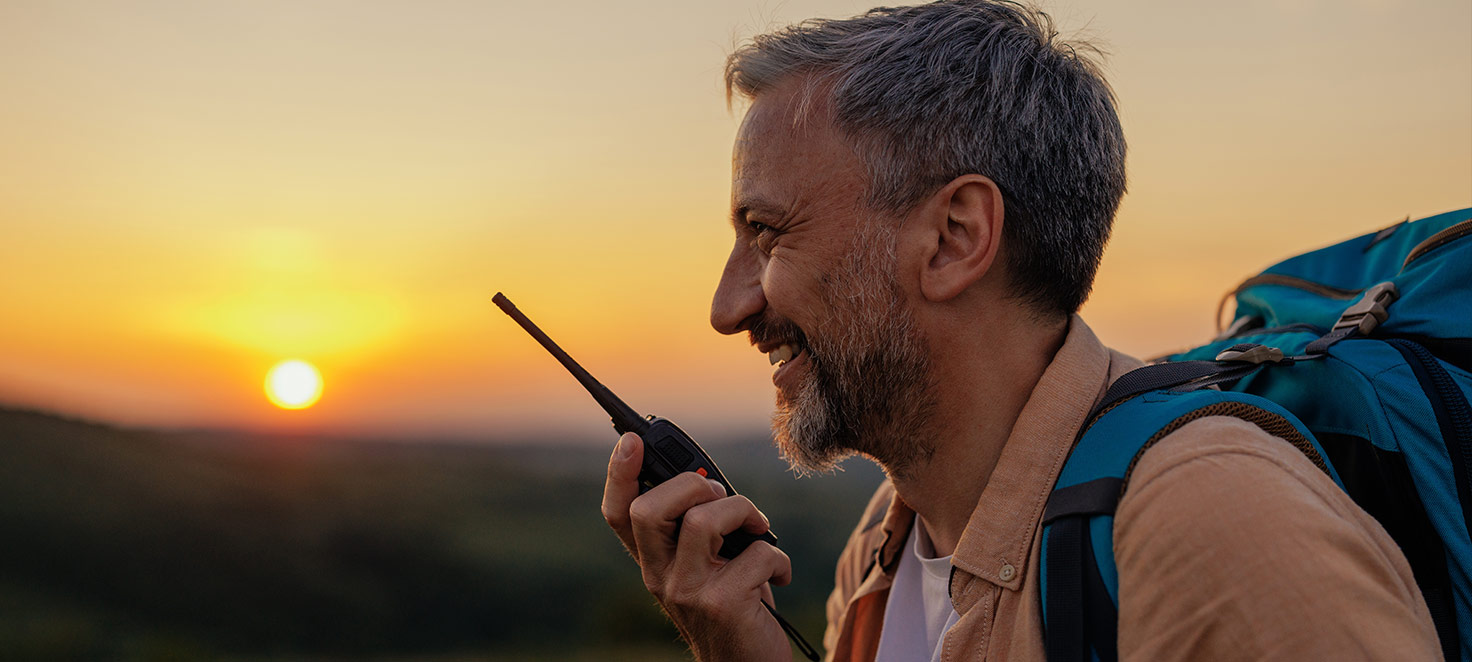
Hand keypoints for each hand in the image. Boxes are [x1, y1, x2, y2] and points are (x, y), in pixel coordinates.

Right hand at [601, 432, 793, 661]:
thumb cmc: (735, 603)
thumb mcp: (707, 564)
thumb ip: (699, 527)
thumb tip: (708, 482)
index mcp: (653, 561)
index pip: (619, 514)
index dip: (618, 474)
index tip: (631, 441)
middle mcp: (659, 576)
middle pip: (649, 509)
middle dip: (691, 485)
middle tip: (719, 496)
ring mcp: (686, 592)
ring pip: (703, 521)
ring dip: (743, 511)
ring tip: (757, 529)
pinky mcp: (722, 604)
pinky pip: (755, 553)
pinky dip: (778, 558)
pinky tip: (778, 575)